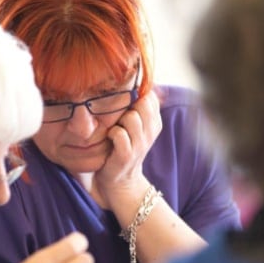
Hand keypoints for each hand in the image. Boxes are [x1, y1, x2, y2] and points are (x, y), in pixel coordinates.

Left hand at [91, 90, 161, 210]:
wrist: (120, 181)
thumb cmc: (123, 147)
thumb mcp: (135, 126)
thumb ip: (137, 106)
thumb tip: (138, 81)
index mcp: (155, 122)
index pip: (150, 96)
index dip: (136, 96)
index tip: (126, 105)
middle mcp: (151, 132)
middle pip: (142, 104)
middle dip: (127, 106)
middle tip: (118, 118)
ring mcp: (141, 144)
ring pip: (131, 117)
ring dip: (117, 121)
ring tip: (114, 129)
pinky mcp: (127, 155)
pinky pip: (119, 134)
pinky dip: (111, 134)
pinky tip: (109, 139)